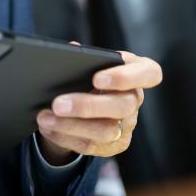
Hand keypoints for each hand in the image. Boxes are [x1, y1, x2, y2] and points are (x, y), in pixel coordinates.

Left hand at [36, 51, 161, 161]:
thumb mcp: (92, 61)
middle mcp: (136, 99)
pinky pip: (91, 146)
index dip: (125, 77)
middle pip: (122, 106)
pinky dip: (65, 137)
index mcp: (138, 71)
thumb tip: (72, 49)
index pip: (150, 74)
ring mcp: (128, 124)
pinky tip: (48, 128)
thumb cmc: (92, 73)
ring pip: (106, 131)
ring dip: (71, 125)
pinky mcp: (116, 144)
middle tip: (57, 104)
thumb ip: (85, 56)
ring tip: (45, 117)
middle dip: (87, 106)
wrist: (88, 101)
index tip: (97, 78)